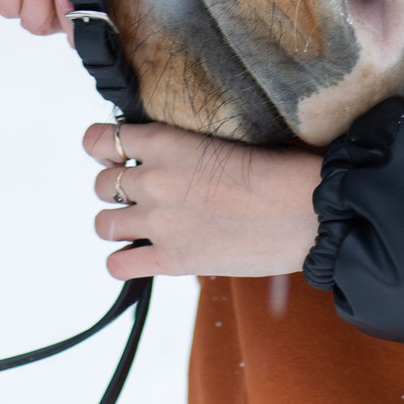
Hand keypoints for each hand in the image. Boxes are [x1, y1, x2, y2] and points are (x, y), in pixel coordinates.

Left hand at [83, 122, 321, 278]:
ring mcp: (159, 222)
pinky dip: (124, 261)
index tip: (115, 153)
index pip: (100, 138)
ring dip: (118, 223)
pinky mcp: (172, 259)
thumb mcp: (222, 139)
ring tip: (141, 224)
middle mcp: (153, 180)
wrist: (304, 209)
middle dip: (115, 188)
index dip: (102, 146)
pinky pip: (118, 265)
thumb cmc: (277, 169)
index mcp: (165, 142)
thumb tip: (168, 159)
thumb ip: (184, 149)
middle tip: (142, 194)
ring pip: (103, 224)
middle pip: (100, 184)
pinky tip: (142, 255)